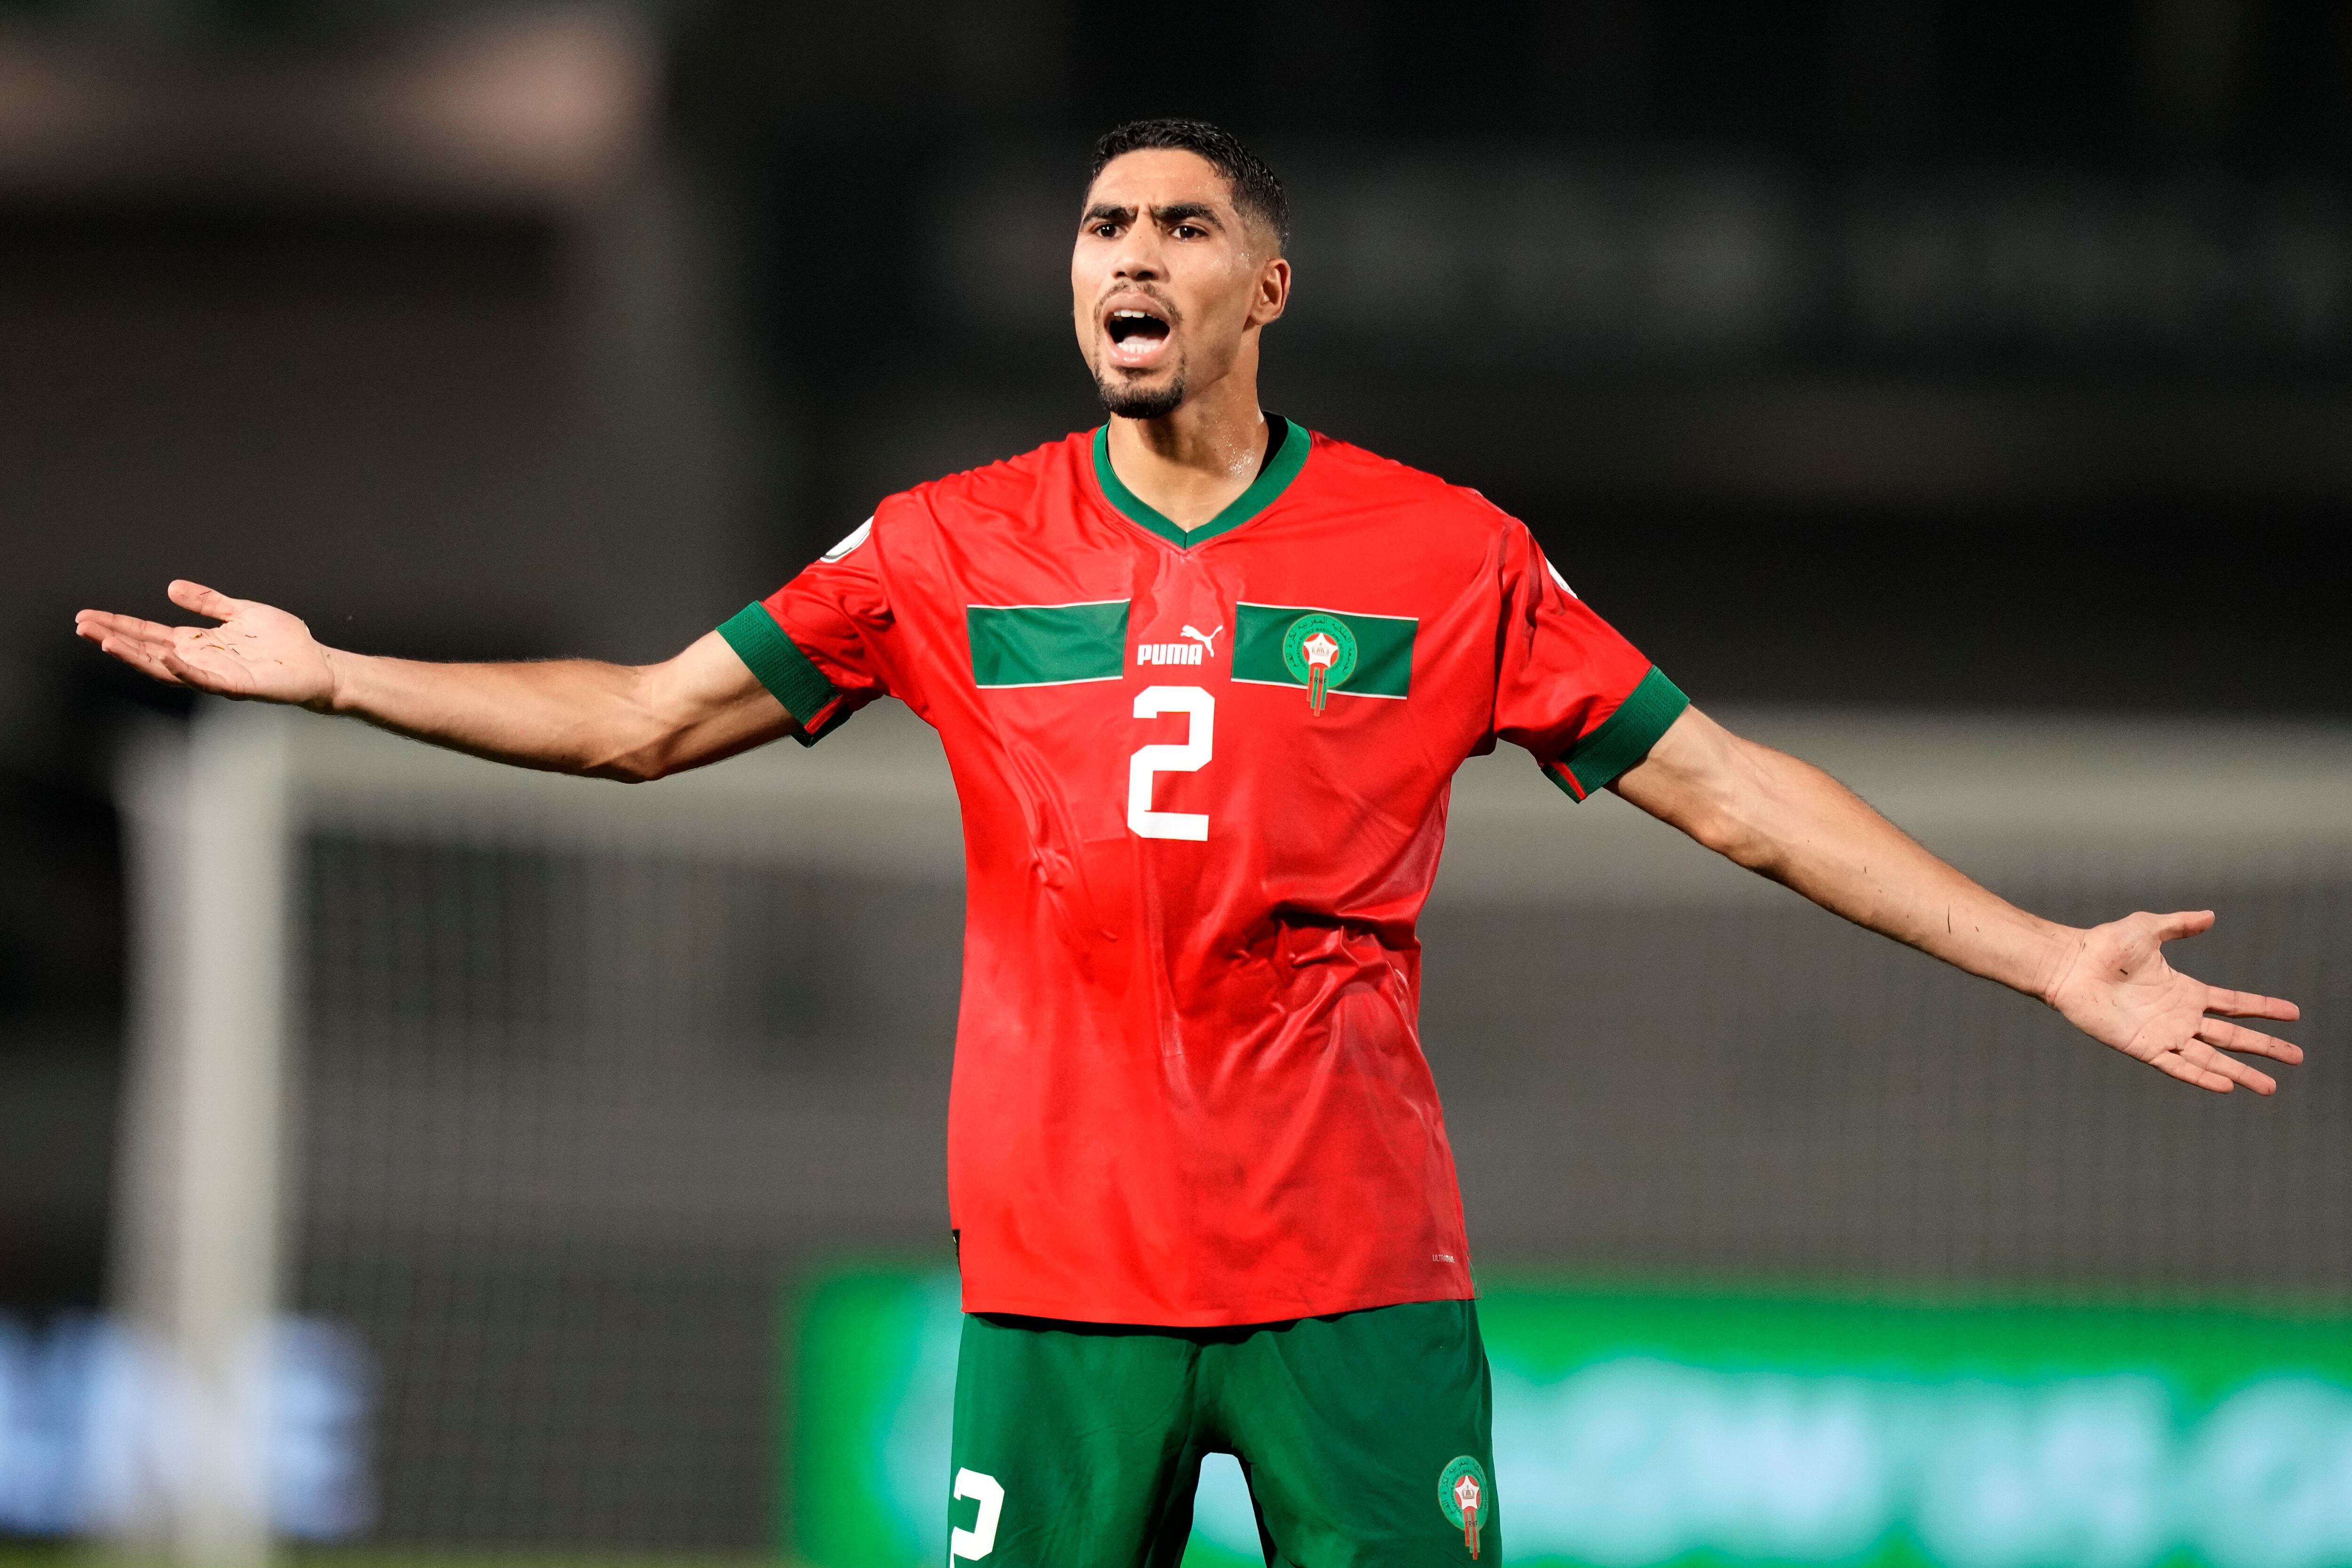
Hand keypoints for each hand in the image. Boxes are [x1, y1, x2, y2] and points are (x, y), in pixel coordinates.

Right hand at [75, 580, 338, 709]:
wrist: (317, 664)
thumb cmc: (283, 642)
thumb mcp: (240, 612)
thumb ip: (207, 602)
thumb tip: (170, 588)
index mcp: (199, 643)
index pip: (149, 634)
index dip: (119, 625)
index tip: (87, 617)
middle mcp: (201, 661)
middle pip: (148, 651)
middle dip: (114, 638)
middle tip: (81, 627)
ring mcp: (216, 675)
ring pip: (167, 668)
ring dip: (136, 656)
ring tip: (106, 642)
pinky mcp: (237, 685)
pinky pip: (204, 680)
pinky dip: (184, 669)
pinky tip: (165, 657)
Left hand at [2045, 911, 2301, 1092]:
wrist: (2071, 964)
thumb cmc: (2104, 945)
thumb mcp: (2148, 928)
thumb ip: (2180, 924)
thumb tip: (2210, 916)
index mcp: (2185, 991)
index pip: (2234, 1003)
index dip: (2263, 1008)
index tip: (2293, 1014)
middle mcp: (2179, 1016)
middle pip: (2232, 1035)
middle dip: (2265, 1047)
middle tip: (2296, 1057)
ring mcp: (2163, 1034)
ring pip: (2211, 1057)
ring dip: (2239, 1072)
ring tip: (2269, 1087)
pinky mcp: (2143, 1047)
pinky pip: (2177, 1066)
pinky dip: (2200, 1076)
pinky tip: (2225, 1085)